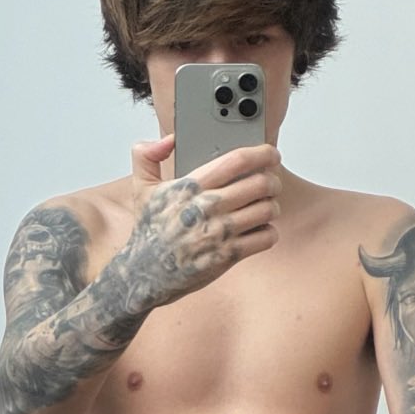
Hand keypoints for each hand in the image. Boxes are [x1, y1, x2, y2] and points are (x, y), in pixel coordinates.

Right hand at [122, 136, 281, 310]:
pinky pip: (265, 237)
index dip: (262, 153)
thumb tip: (169, 139)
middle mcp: (206, 207)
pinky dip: (269, 232)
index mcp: (189, 187)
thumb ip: (147, 155)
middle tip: (272, 183)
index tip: (271, 154)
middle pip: (259, 184)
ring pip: (267, 210)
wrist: (145, 274)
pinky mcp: (227, 256)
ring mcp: (218, 233)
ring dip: (272, 206)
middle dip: (273, 181)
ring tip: (267, 207)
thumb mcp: (141, 188)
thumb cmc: (149, 231)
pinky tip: (261, 230)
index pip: (236, 161)